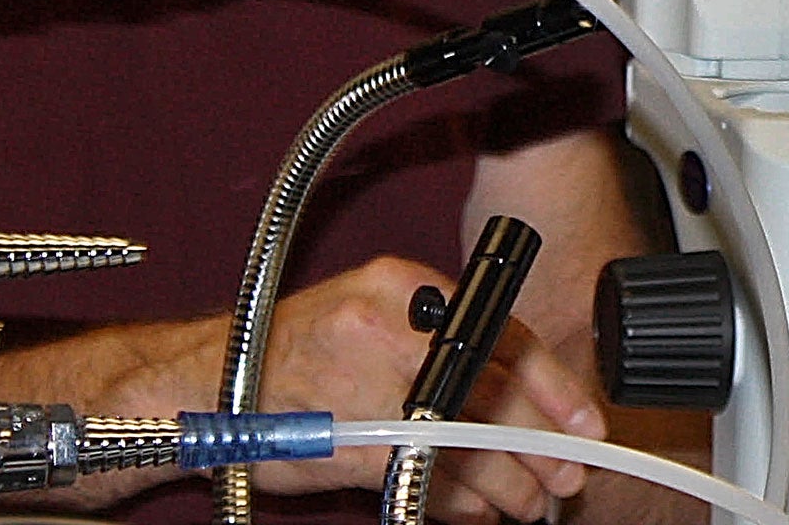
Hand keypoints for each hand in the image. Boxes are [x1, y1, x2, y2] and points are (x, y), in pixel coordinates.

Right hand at [252, 254, 605, 523]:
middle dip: (540, 441)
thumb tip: (518, 396)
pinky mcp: (347, 438)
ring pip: (465, 438)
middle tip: (568, 474)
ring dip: (505, 480)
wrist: (202, 385)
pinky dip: (456, 499)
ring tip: (529, 502)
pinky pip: (422, 475)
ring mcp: (367, 382)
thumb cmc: (295, 355)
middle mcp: (390, 325)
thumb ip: (438, 346)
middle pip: (491, 389)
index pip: (500, 333)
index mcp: (405, 285)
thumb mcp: (372, 318)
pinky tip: (478, 510)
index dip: (552, 385)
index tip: (585, 422)